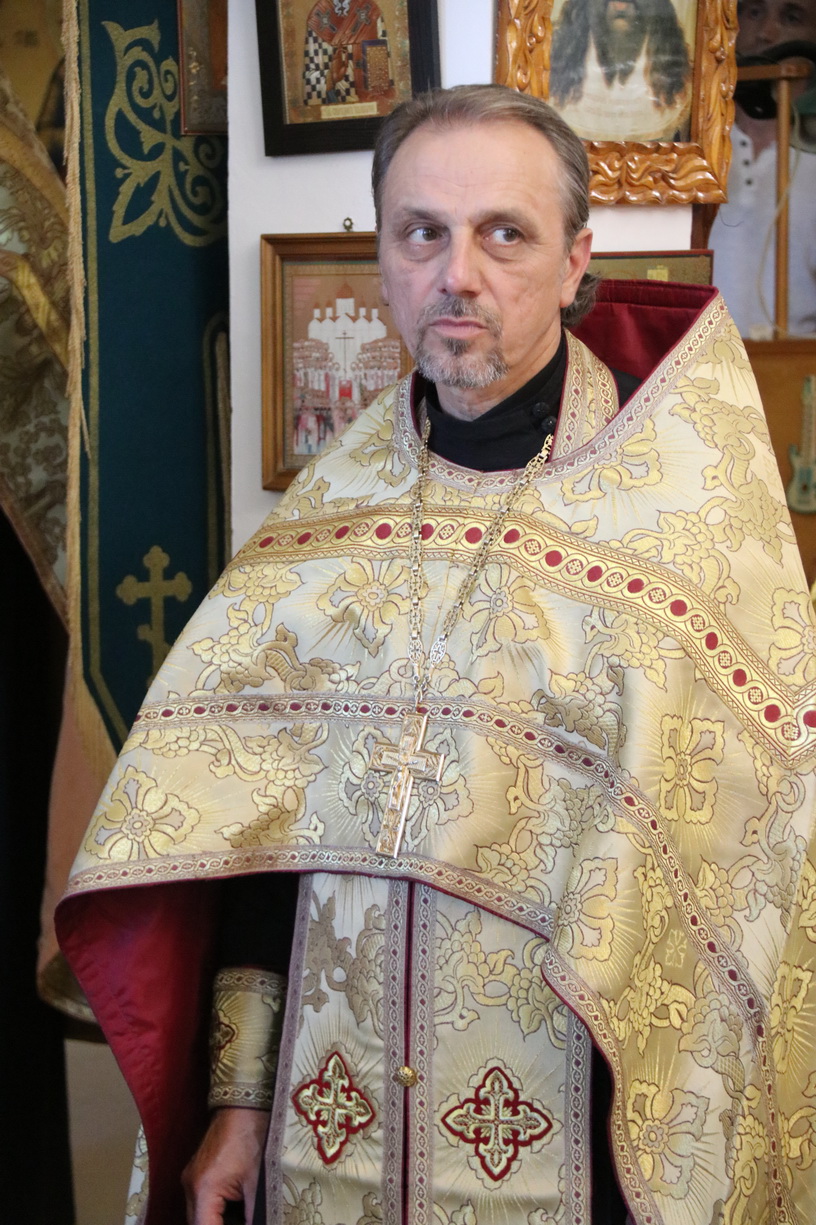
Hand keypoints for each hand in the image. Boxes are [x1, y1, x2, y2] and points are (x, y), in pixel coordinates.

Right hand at [182, 1107, 269, 1224]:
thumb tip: (259, 1224)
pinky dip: (216, 1210)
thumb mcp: (257, 1182)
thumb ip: (252, 1213)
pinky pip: (202, 1201)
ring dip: (217, 1220)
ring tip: (241, 1215)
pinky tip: (236, 1210)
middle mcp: (190, 1186)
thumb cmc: (252, 1136)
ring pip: (199, 1215)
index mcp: (203, 1190)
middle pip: (198, 1223)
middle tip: (244, 1221)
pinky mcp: (198, 1172)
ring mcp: (192, 1178)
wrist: (245, 1103)